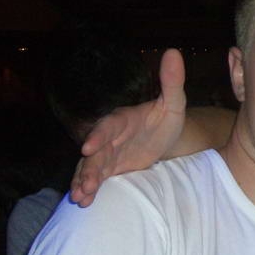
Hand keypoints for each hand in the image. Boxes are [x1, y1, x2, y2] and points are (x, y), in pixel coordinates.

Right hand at [70, 48, 186, 206]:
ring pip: (91, 166)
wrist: (167, 137)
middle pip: (95, 152)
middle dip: (88, 167)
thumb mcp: (175, 101)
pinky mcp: (110, 168)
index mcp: (123, 119)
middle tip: (83, 184)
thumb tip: (173, 52)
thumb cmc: (168, 117)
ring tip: (80, 197)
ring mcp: (108, 153)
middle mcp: (110, 136)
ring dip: (84, 180)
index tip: (89, 147)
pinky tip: (84, 202)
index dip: (98, 135)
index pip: (109, 126)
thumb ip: (172, 81)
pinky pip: (96, 178)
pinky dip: (89, 188)